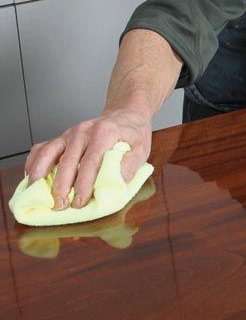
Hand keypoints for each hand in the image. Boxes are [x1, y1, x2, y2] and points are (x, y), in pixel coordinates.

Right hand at [24, 107, 151, 210]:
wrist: (125, 114)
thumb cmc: (133, 134)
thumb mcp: (140, 150)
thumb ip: (129, 168)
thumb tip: (115, 186)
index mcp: (105, 134)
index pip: (90, 162)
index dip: (83, 184)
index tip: (79, 202)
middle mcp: (84, 131)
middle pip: (68, 161)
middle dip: (62, 186)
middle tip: (60, 205)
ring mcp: (71, 133)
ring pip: (49, 153)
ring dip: (41, 174)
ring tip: (37, 192)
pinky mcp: (63, 136)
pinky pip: (43, 148)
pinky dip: (34, 162)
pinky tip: (31, 176)